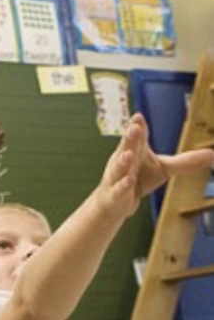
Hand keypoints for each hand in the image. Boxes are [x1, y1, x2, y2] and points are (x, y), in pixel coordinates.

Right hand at [99, 113, 213, 216]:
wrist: (115, 202)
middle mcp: (124, 161)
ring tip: (129, 155)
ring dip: (123, 161)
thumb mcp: (164, 168)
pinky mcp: (114, 193)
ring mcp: (116, 177)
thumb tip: (212, 154)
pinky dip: (123, 185)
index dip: (138, 126)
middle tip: (134, 128)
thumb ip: (185, 161)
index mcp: (135, 150)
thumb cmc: (139, 179)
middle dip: (129, 138)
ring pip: (119, 168)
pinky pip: (119, 189)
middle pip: (127, 147)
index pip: (138, 137)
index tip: (138, 117)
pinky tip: (129, 180)